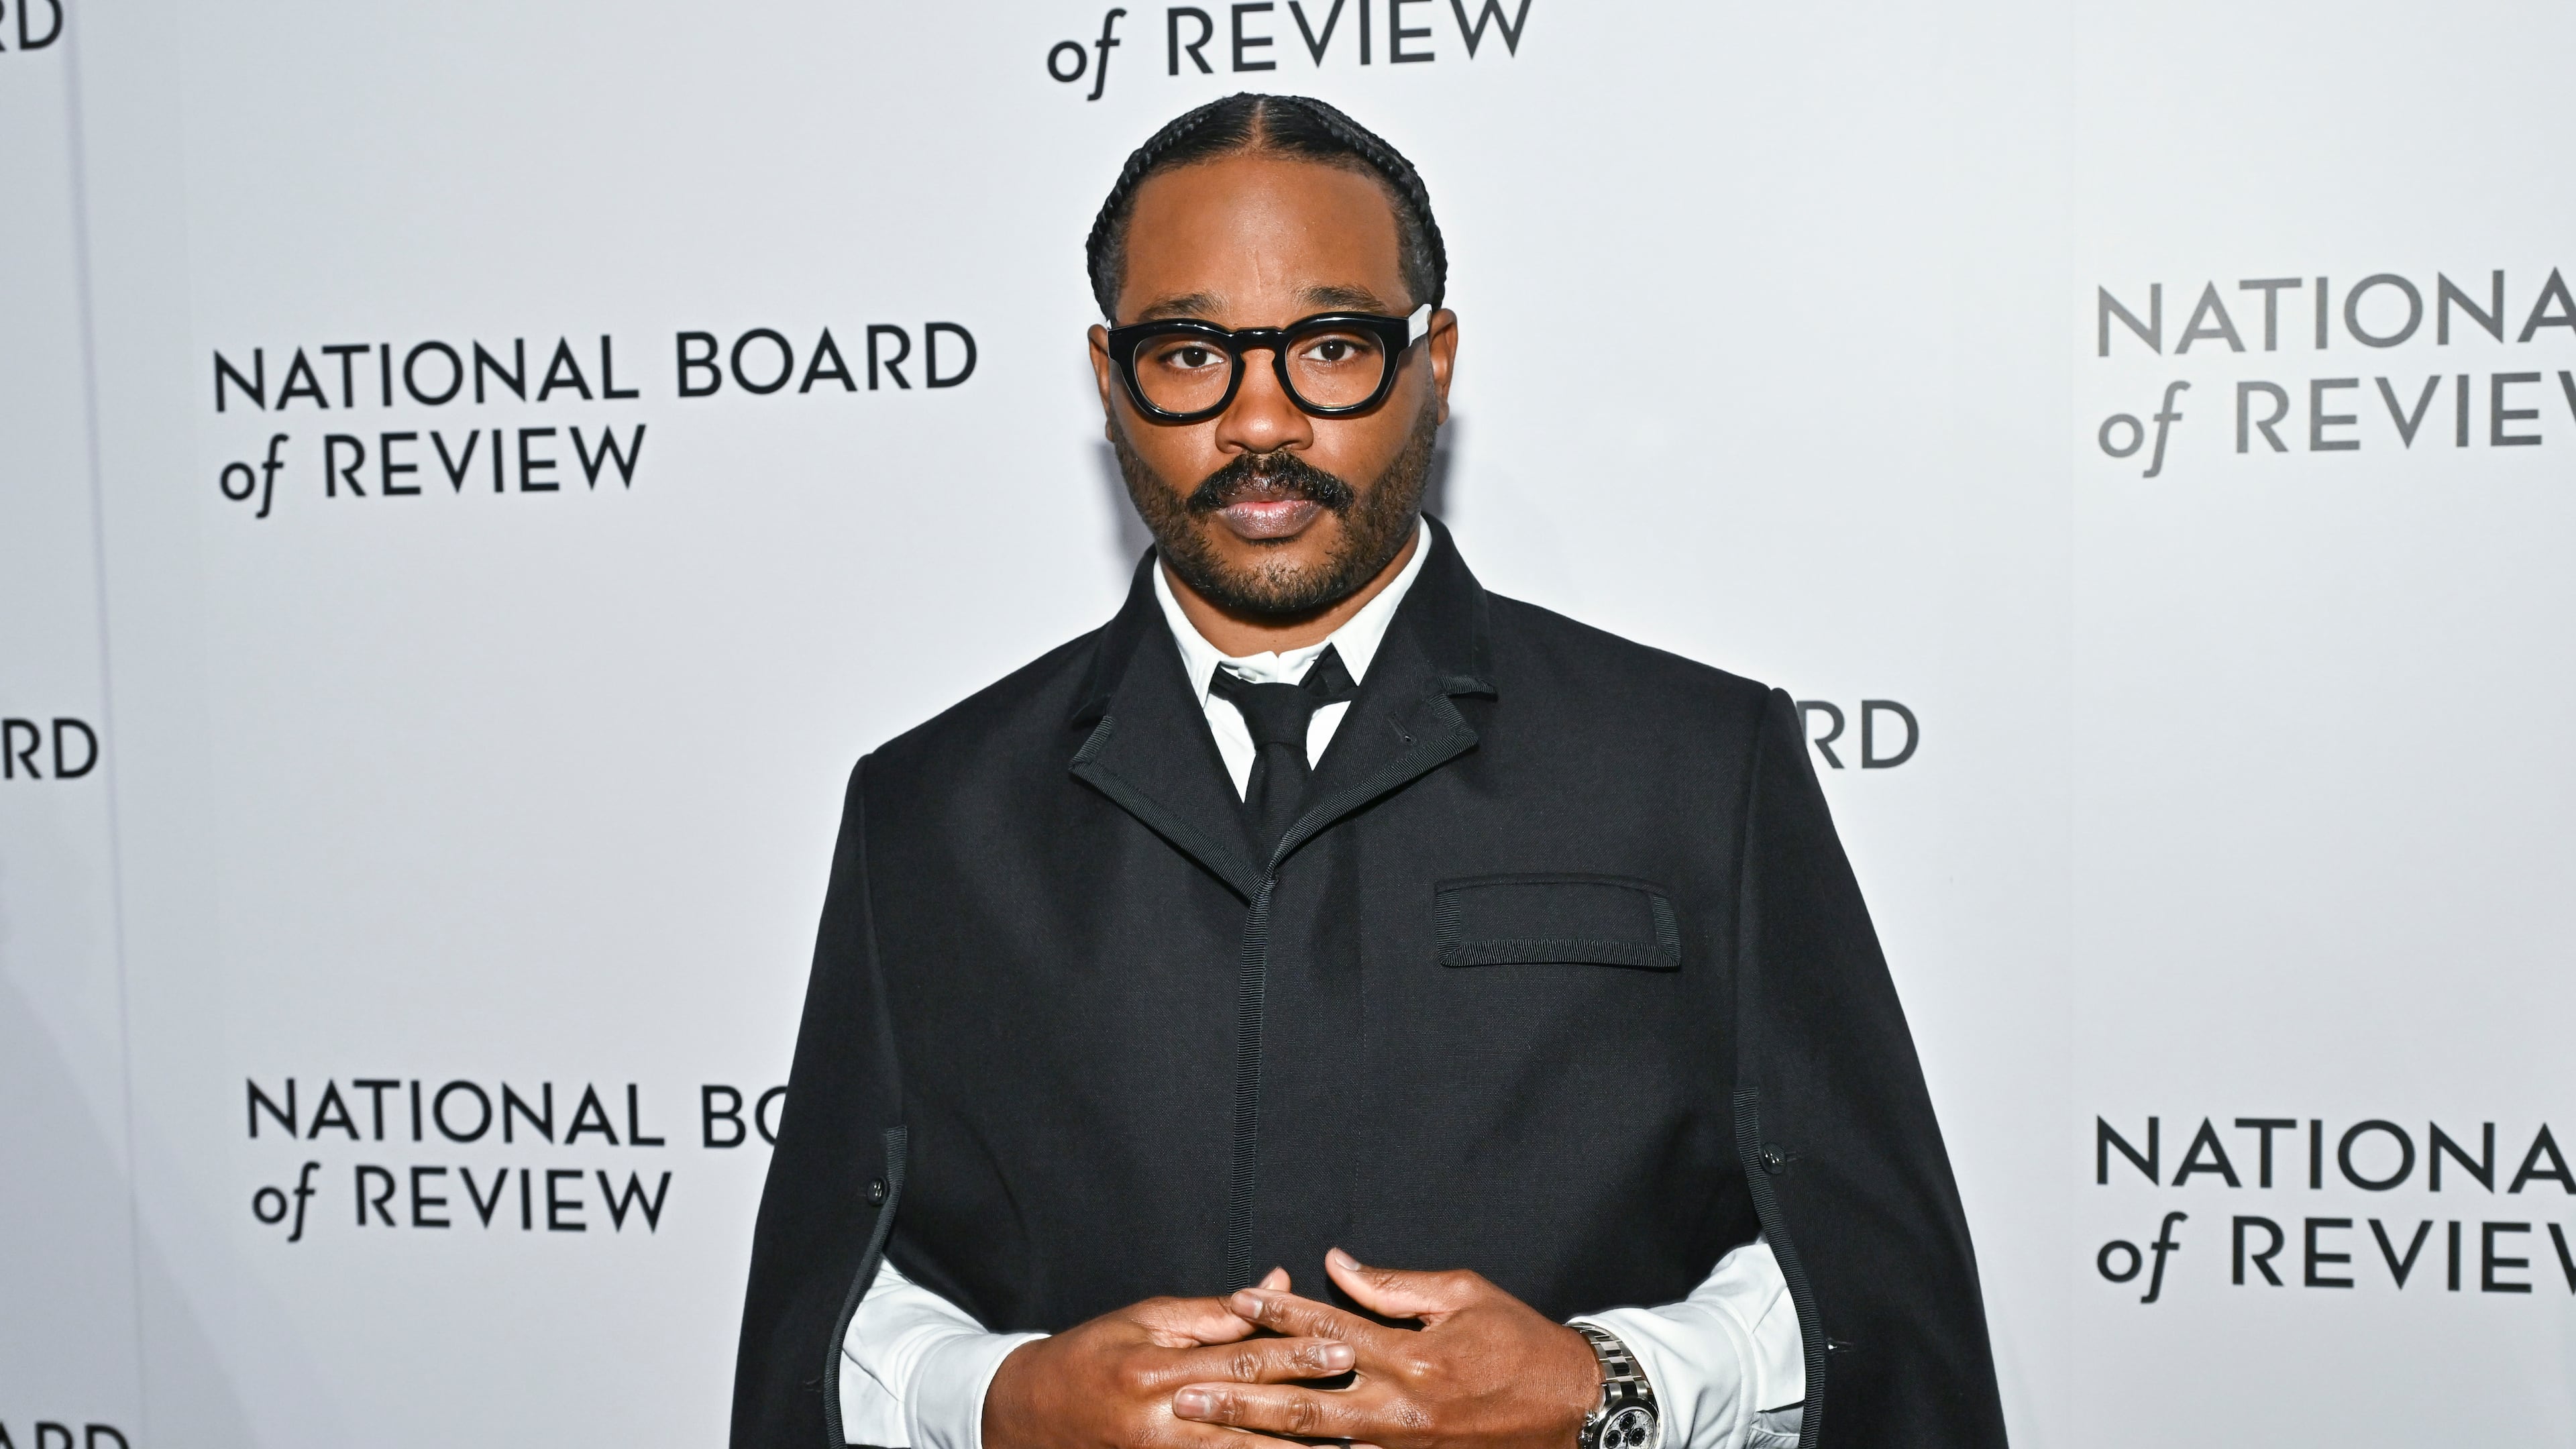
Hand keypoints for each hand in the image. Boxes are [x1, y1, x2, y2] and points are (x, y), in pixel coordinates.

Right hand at [983, 1269, 1355, 1448]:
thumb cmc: (1091, 1355)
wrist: (1029, 1415)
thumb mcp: (1147, 1319)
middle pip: (1251, 1420)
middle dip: (1312, 1418)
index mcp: (1159, 1370)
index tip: (1341, 1350)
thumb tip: (1276, 1283)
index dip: (1294, 1356)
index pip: (1241, 1360)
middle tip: (1367, 1419)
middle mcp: (1164, 1422)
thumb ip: (1215, 1310)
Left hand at [1171, 1248, 1600, 1448]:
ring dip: (1257, 1440)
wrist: (1578, 1410)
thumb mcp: (1465, 1295)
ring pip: (1318, 1447)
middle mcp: (1400, 1411)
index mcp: (1412, 1358)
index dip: (1279, 1311)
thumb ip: (1395, 1286)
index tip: (1236, 1299)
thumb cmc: (1523, 1344)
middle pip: (1302, 1404)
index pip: (1328, 1328)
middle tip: (1183, 1396)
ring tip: (1205, 1434)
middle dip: (1238, 1399)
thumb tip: (1338, 1263)